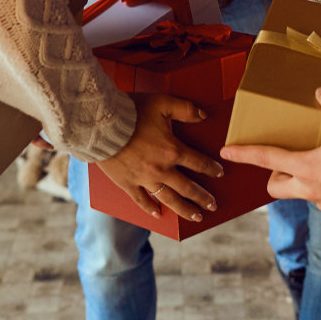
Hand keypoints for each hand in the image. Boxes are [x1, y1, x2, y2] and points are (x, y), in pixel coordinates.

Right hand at [95, 92, 223, 220]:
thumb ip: (185, 109)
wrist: (101, 126)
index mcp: (172, 150)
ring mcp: (144, 179)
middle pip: (187, 187)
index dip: (211, 168)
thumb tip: (203, 115)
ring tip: (196, 217)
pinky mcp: (127, 184)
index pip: (198, 162)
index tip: (219, 173)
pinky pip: (141, 200)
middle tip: (213, 206)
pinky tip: (158, 214)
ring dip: (184, 209)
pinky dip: (150, 208)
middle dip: (202, 197)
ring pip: (169, 199)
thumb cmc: (131, 111)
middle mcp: (161, 169)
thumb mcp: (162, 102)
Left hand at [221, 87, 320, 216]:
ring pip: (301, 194)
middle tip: (287, 161)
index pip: (266, 158)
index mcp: (305, 167)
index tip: (226, 152)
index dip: (244, 153)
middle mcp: (309, 189)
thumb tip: (320, 91)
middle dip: (274, 175)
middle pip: (275, 187)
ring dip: (303, 181)